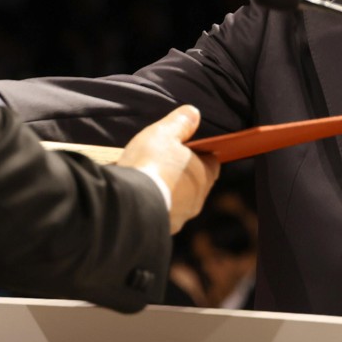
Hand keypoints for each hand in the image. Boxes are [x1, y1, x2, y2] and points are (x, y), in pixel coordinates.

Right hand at [117, 105, 219, 231]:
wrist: (129, 202)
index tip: (189, 146)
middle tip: (164, 161)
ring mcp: (180, 216)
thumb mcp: (163, 133)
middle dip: (183, 172)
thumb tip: (193, 113)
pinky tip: (141, 195)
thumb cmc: (151, 164)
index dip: (202, 153)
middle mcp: (197, 199)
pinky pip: (163, 212)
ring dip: (169, 190)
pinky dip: (156, 203)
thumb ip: (180, 122)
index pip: (212, 163)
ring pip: (179, 200)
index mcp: (203, 175)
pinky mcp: (163, 227)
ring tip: (149, 178)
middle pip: (196, 182)